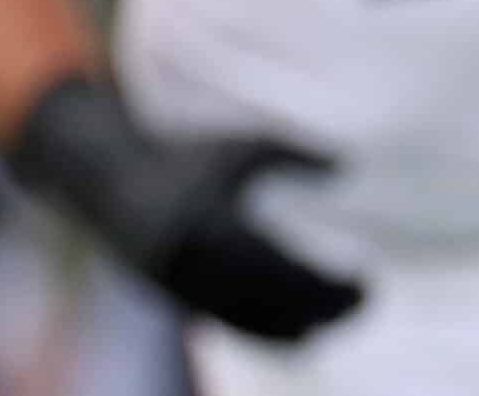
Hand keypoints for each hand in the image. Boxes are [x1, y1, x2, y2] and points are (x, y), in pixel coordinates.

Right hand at [141, 138, 365, 340]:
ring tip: (340, 317)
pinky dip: (269, 333)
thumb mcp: (244, 146)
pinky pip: (231, 328)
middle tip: (365, 302)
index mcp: (219, 231)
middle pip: (277, 309)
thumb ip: (296, 154)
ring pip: (254, 327)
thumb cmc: (188, 156)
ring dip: (302, 329)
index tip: (367, 285)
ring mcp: (186, 293)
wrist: (110, 182)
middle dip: (326, 312)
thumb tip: (350, 165)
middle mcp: (201, 272)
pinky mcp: (177, 303)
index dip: (330, 290)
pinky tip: (303, 328)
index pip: (288, 277)